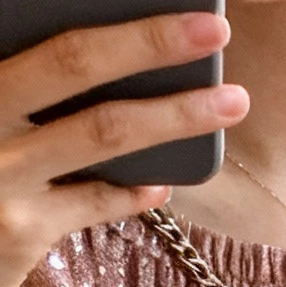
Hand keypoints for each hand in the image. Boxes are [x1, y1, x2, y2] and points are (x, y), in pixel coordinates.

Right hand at [0, 11, 245, 286]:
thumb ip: (25, 87)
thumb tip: (105, 56)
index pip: (50, 34)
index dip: (116, 20)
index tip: (174, 6)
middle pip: (75, 61)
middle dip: (151, 41)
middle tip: (215, 30)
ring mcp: (2, 174)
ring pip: (103, 132)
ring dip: (174, 114)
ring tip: (228, 102)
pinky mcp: (21, 230)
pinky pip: (94, 201)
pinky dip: (133, 190)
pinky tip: (164, 181)